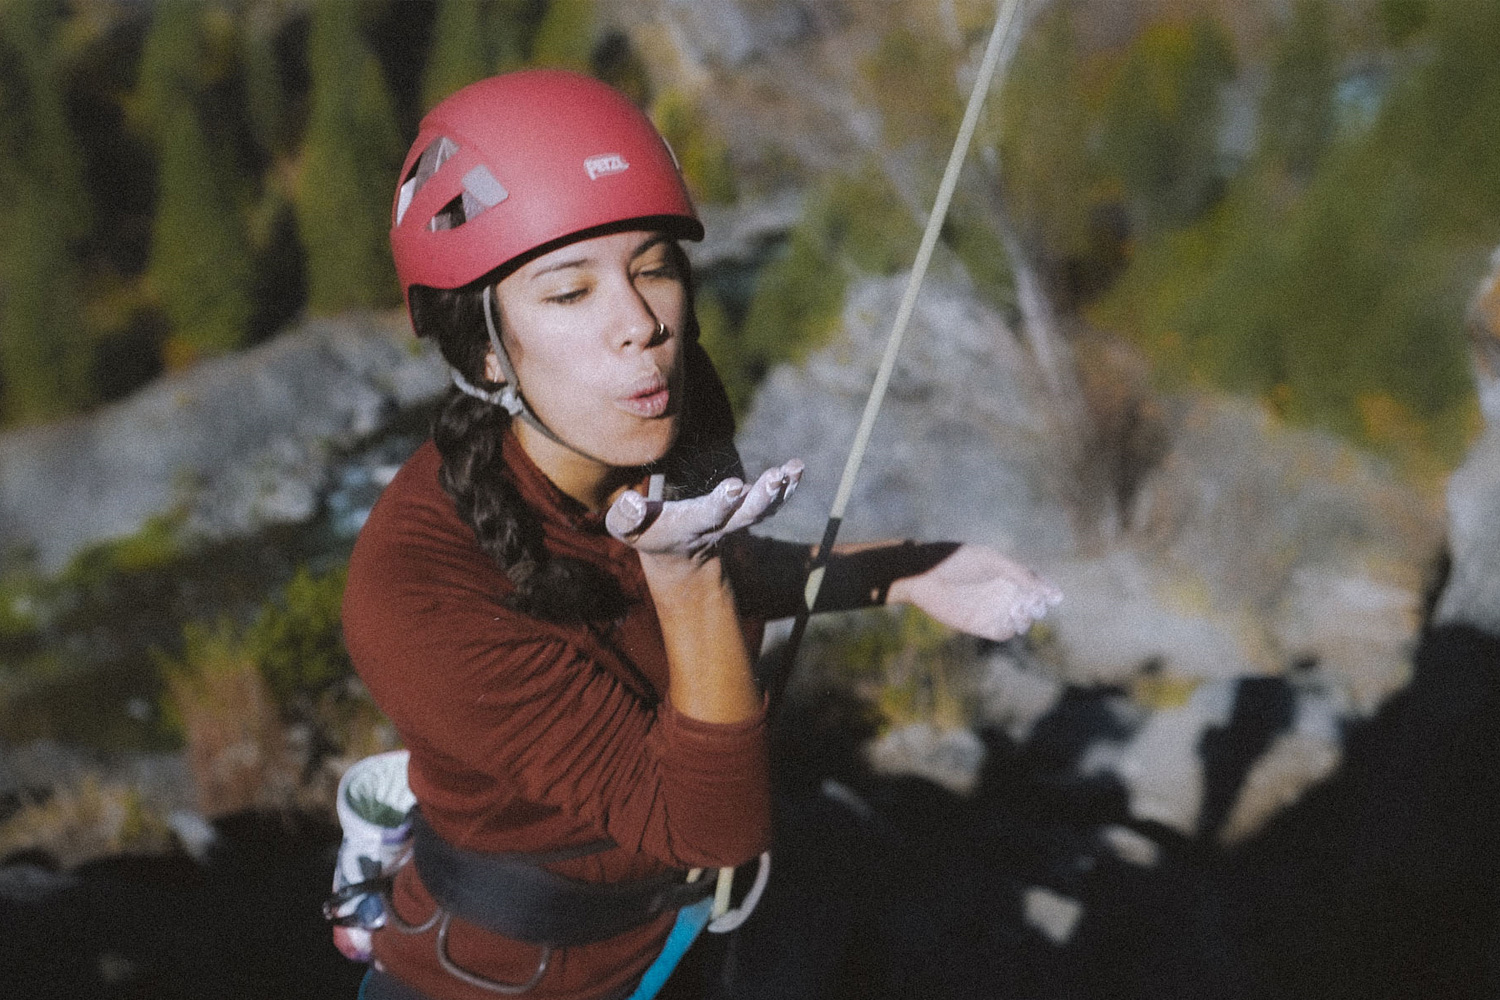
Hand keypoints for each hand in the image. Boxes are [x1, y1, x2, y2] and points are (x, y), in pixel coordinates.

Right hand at [607, 461, 803, 562]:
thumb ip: (625, 516)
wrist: (675, 553)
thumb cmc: (645, 531)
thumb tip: (635, 503)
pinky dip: (787, 486)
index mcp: (689, 526)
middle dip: (761, 498)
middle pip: (745, 516)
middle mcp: (719, 525)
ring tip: (792, 469)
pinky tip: (796, 468)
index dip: (722, 503)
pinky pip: (772, 502)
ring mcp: (737, 520)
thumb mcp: (625, 527)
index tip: (736, 486)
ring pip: (764, 510)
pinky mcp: (748, 510)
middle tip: (774, 479)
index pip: (708, 515)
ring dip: (780, 492)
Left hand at [886, 544, 1060, 641]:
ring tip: (1016, 612)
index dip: (1047, 591)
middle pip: (1033, 605)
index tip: (1054, 597)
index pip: (1037, 584)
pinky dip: (1010, 631)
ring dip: (1025, 620)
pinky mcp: (981, 625)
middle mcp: (1003, 592)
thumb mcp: (993, 562)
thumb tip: (1051, 593)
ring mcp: (993, 609)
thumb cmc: (958, 562)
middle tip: (1029, 604)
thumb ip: (1021, 575)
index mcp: (1009, 573)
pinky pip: (1003, 633)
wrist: (925, 576)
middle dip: (1037, 607)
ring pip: (1021, 622)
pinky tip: (1007, 623)